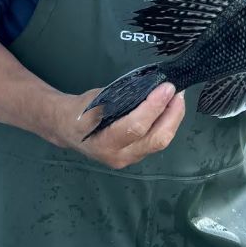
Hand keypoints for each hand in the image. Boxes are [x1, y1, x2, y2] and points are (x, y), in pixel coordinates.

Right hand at [51, 82, 185, 168]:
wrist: (67, 129)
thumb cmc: (80, 110)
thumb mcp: (94, 99)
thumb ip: (121, 98)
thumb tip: (150, 87)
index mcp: (103, 142)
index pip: (135, 127)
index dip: (154, 107)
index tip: (166, 87)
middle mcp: (119, 156)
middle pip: (156, 140)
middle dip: (173, 115)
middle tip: (178, 92)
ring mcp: (129, 159)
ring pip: (160, 142)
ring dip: (173, 119)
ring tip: (177, 97)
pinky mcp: (136, 156)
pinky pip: (156, 141)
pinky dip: (166, 124)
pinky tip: (169, 109)